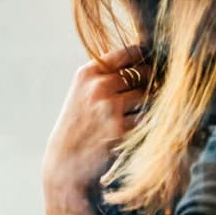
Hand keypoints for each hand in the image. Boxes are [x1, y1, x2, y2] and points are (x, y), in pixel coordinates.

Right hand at [42, 44, 147, 209]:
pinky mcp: (120, 129)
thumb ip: (109, 74)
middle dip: (149, 85)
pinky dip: (145, 124)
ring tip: (132, 117)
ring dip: (147, 106)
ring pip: (148, 96)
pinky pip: (147, 118)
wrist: (65, 161)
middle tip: (140, 99)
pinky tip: (132, 130)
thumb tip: (150, 59)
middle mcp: (98, 86)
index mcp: (88, 73)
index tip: (149, 68)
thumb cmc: (80, 124)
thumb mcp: (84, 92)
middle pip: (143, 74)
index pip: (130, 53)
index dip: (145, 59)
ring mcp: (109, 107)